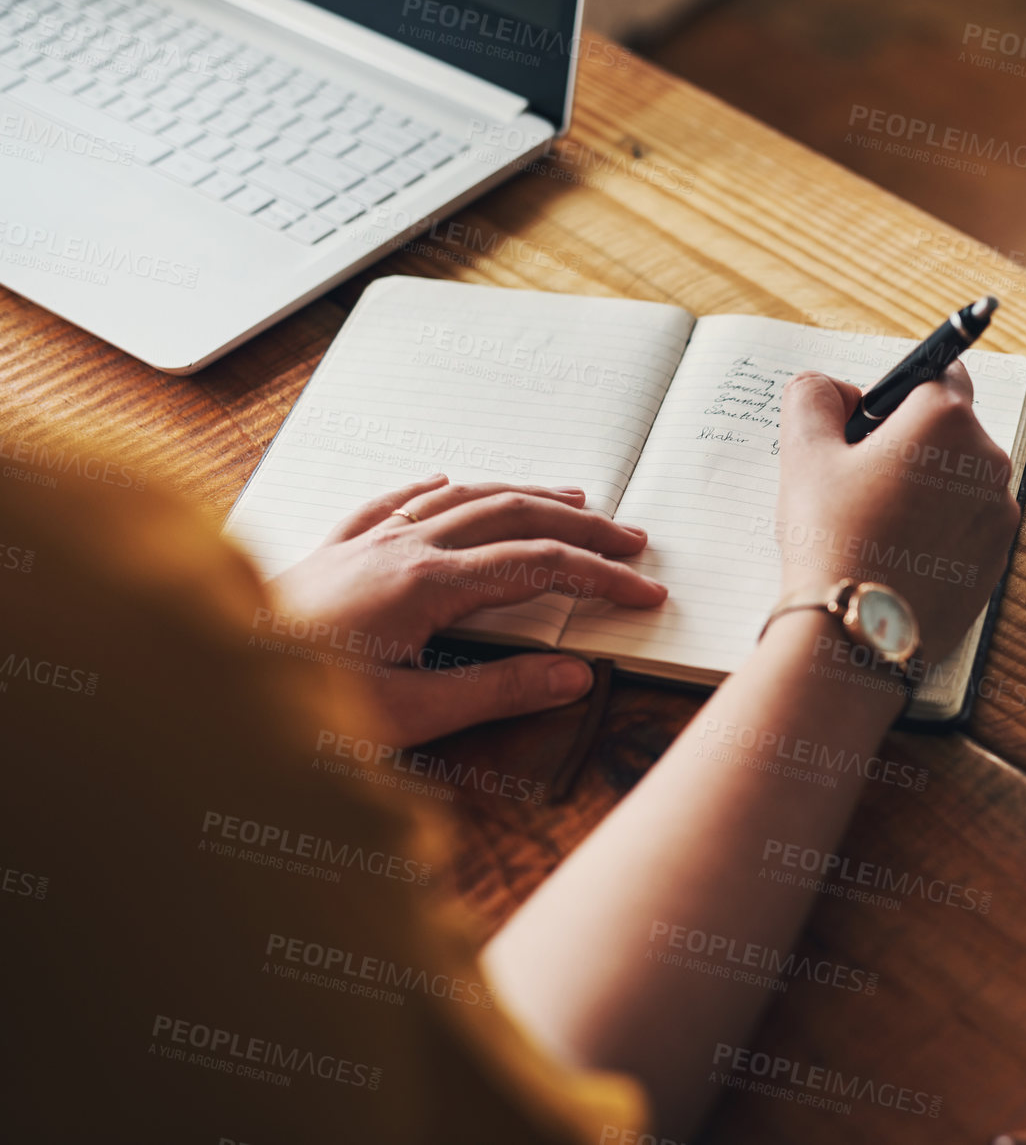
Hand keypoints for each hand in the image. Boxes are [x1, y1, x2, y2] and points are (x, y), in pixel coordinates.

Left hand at [265, 475, 665, 745]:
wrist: (208, 683)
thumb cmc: (301, 706)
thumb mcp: (409, 717)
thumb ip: (496, 689)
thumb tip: (574, 675)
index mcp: (426, 584)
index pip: (539, 565)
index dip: (600, 576)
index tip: (645, 591)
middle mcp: (400, 547)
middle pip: (512, 515)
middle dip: (580, 526)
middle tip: (631, 539)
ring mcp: (364, 541)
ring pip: (461, 497)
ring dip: (523, 494)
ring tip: (570, 499)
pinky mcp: (332, 549)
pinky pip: (392, 499)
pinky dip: (435, 487)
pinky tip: (446, 480)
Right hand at [775, 363, 1020, 660]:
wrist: (858, 632)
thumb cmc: (833, 539)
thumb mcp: (804, 452)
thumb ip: (813, 396)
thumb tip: (834, 390)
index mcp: (946, 420)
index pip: (939, 372)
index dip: (899, 392)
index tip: (869, 424)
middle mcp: (988, 460)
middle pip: (950, 429)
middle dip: (909, 443)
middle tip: (858, 481)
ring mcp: (1000, 514)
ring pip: (959, 480)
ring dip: (925, 488)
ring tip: (875, 525)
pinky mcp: (998, 558)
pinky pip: (967, 525)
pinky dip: (938, 530)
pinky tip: (897, 554)